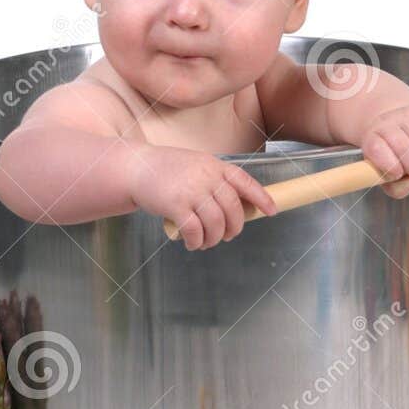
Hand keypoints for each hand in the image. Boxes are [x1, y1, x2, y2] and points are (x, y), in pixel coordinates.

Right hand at [128, 145, 276, 248]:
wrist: (136, 167)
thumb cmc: (167, 169)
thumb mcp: (197, 165)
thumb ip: (215, 180)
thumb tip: (235, 206)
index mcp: (216, 166)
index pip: (246, 183)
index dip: (262, 198)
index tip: (272, 211)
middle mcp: (207, 177)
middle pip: (233, 210)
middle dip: (234, 228)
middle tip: (226, 236)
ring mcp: (192, 191)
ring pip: (216, 224)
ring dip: (214, 239)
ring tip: (207, 242)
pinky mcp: (176, 205)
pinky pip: (195, 231)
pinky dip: (196, 242)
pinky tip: (192, 243)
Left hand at [361, 104, 408, 199]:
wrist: (392, 122)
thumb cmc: (389, 154)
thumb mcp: (386, 174)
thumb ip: (396, 188)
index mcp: (371, 139)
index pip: (377, 150)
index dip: (390, 167)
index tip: (398, 174)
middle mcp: (386, 123)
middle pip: (403, 147)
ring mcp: (406, 115)